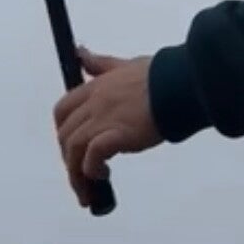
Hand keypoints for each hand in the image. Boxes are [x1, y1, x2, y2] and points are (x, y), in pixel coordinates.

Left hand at [54, 49, 162, 205]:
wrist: (180, 84)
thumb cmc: (160, 75)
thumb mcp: (125, 65)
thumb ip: (102, 64)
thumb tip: (81, 53)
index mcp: (96, 86)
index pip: (63, 110)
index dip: (64, 131)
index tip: (73, 148)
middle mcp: (95, 102)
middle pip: (65, 134)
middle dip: (68, 158)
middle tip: (81, 175)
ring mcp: (104, 118)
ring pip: (74, 148)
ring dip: (76, 173)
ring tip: (87, 190)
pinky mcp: (117, 135)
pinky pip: (92, 157)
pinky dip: (92, 170)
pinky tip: (103, 177)